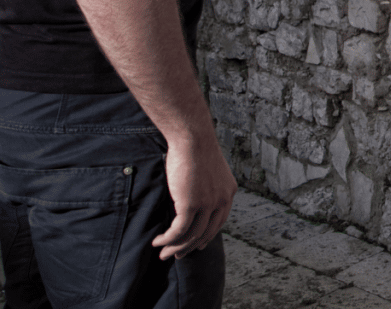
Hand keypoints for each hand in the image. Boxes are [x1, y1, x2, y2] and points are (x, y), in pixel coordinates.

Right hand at [152, 132, 236, 259]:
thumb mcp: (207, 169)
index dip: (207, 235)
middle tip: (176, 255)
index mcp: (229, 192)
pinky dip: (168, 239)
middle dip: (190, 247)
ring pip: (192, 235)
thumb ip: (205, 185)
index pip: (219, 221)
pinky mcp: (191, 205)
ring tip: (163, 253)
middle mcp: (222, 200)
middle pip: (207, 232)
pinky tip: (158, 242)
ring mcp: (208, 204)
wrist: (192, 137)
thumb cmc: (195, 148)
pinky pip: (179, 230)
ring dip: (175, 247)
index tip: (196, 244)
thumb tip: (192, 195)